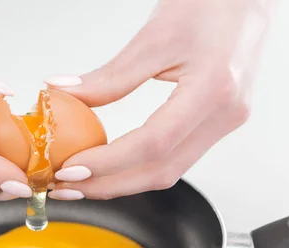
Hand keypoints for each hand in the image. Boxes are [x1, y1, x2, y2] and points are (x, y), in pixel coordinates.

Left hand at [45, 0, 274, 199]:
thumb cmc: (208, 4)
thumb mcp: (152, 37)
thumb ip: (109, 77)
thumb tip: (62, 94)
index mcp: (214, 89)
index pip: (154, 143)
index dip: (108, 163)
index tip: (70, 170)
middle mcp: (226, 115)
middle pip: (162, 170)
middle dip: (110, 185)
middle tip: (67, 188)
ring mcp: (225, 123)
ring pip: (170, 170)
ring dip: (122, 182)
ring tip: (82, 183)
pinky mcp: (217, 124)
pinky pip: (176, 157)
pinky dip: (139, 167)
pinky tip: (111, 167)